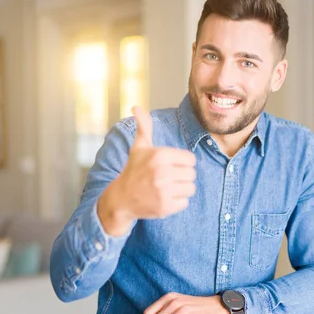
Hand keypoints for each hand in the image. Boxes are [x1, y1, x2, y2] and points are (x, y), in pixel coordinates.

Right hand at [98, 106, 196, 236]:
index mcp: (159, 155)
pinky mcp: (165, 207)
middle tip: (167, 178)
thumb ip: (144, 127)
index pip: (190, 159)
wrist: (121, 198)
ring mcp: (163, 190)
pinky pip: (185, 203)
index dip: (182, 163)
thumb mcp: (139, 148)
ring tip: (166, 188)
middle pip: (192, 174)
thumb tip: (136, 107)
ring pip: (190, 188)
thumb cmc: (134, 170)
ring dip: (181, 189)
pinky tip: (164, 199)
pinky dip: (177, 203)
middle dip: (182, 176)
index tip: (170, 166)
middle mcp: (162, 172)